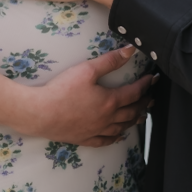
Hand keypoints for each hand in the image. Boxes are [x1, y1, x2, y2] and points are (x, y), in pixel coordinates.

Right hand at [21, 45, 156, 145]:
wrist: (39, 113)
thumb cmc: (61, 90)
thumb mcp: (87, 70)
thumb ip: (110, 61)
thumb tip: (130, 51)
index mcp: (110, 101)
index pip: (134, 93)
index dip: (145, 85)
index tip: (152, 79)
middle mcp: (107, 118)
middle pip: (131, 112)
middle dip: (144, 103)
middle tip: (151, 98)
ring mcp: (96, 130)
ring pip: (121, 127)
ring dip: (133, 120)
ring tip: (141, 116)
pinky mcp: (84, 138)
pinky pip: (104, 141)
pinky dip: (115, 138)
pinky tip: (118, 136)